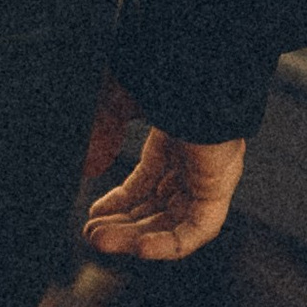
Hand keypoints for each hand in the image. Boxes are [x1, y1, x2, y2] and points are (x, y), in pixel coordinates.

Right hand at [79, 78, 246, 264]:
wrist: (191, 58)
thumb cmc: (157, 66)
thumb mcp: (114, 98)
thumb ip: (100, 132)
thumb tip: (88, 166)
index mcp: (176, 135)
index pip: (148, 181)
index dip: (120, 203)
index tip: (94, 216)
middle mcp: (195, 159)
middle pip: (159, 206)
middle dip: (123, 224)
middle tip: (92, 237)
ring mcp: (208, 174)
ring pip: (175, 222)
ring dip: (138, 237)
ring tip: (101, 242)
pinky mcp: (218, 186)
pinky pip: (197, 229)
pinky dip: (169, 243)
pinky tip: (138, 248)